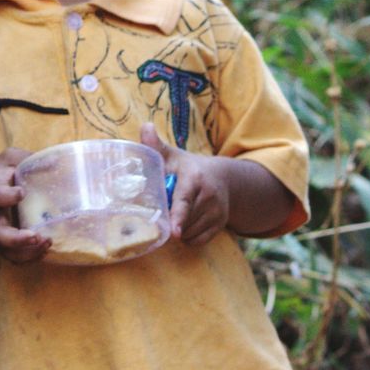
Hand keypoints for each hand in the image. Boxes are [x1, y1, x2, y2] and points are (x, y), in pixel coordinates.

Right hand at [0, 147, 49, 262]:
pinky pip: (14, 258)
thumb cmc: (1, 174)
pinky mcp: (6, 243)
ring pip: (6, 251)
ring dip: (27, 252)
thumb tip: (58, 160)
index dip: (6, 196)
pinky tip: (45, 250)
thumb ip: (28, 159)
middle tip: (35, 236)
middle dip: (15, 239)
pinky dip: (29, 258)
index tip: (22, 192)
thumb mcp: (10, 159)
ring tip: (47, 242)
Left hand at [140, 122, 229, 246]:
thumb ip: (156, 145)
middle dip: (168, 221)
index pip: (184, 200)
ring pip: (189, 233)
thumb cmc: (189, 168)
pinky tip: (184, 225)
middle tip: (160, 213)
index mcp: (194, 178)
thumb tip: (145, 127)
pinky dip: (187, 238)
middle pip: (183, 220)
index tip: (174, 231)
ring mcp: (217, 212)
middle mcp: (210, 196)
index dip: (178, 216)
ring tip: (173, 215)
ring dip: (177, 230)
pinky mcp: (220, 225)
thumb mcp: (173, 155)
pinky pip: (198, 241)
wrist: (224, 178)